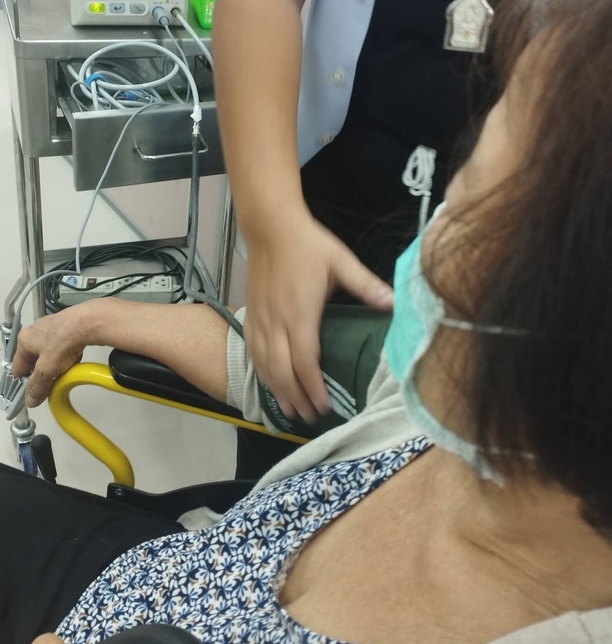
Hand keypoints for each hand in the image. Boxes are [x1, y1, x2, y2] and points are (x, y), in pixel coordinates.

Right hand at [11, 304, 98, 406]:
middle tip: (52, 382)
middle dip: (43, 374)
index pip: (17, 367)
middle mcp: (35, 332)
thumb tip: (30, 400)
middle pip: (34, 361)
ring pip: (49, 355)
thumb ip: (37, 386)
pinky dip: (66, 356)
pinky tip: (74, 358)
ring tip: (65, 369)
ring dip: (56, 365)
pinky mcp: (66, 327)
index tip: (33, 393)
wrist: (88, 322)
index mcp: (24, 340)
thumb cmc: (63, 340)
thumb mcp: (47, 369)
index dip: (24, 383)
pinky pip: (62, 347)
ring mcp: (51, 328)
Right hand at [244, 211, 392, 421]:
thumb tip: (393, 302)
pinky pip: (252, 349)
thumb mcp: (342, 261)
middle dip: (295, 396)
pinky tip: (269, 382)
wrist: (269, 226)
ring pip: (264, 363)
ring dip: (276, 389)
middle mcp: (276, 320)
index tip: (323, 406)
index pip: (305, 359)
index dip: (313, 386)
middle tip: (310, 417)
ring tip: (290, 410)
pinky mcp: (251, 312)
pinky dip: (260, 370)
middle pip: (281, 369)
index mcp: (300, 312)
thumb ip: (366, 285)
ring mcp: (260, 318)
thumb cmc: (307, 244)